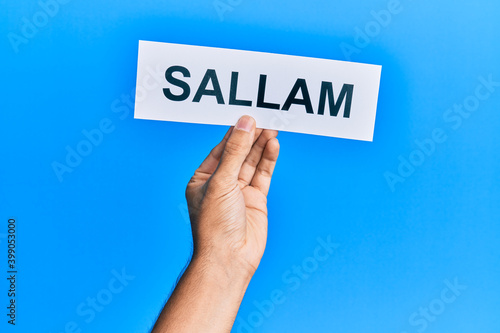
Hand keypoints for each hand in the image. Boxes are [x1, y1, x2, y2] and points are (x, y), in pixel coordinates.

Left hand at [186, 115, 279, 276]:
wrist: (229, 258)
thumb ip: (235, 152)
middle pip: (238, 154)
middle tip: (264, 118)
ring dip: (261, 146)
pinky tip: (273, 145)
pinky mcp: (256, 199)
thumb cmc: (215, 224)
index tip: (247, 117)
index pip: (220, 149)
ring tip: (272, 128)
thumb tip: (244, 124)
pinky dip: (268, 160)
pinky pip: (262, 175)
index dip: (234, 133)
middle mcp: (221, 183)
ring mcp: (239, 192)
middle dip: (250, 138)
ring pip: (252, 163)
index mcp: (202, 179)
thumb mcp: (222, 182)